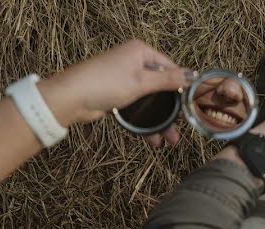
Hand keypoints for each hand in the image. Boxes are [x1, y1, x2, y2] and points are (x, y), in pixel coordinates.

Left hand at [41, 39, 187, 145]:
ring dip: (159, 121)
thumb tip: (191, 76)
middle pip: (161, 87)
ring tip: (170, 140)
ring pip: (150, 101)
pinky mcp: (118, 95)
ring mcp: (125, 79)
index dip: (181, 85)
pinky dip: (145, 123)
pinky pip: (138, 109)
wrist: (72, 98)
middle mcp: (134, 62)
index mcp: (141, 52)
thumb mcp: (141, 81)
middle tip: (181, 126)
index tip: (192, 104)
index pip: (170, 67)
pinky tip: (152, 138)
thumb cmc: (104, 82)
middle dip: (171, 110)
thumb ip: (167, 79)